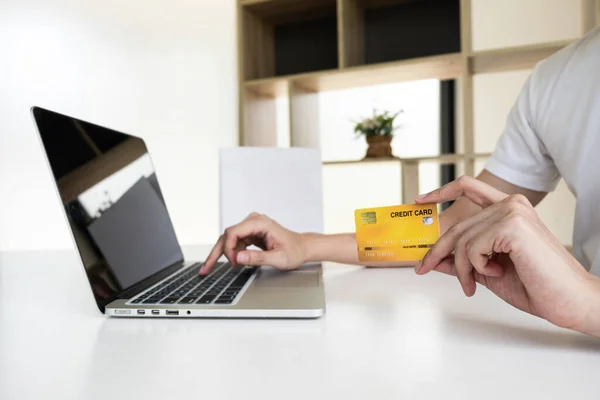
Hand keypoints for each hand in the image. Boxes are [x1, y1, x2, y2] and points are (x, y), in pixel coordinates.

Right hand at [200, 213, 307, 274]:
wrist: (302, 248)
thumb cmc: (294, 250)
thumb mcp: (278, 258)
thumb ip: (257, 258)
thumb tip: (238, 258)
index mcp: (260, 223)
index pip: (234, 232)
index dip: (229, 248)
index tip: (232, 262)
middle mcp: (253, 221)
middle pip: (227, 235)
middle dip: (216, 253)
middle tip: (205, 269)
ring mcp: (250, 226)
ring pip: (228, 239)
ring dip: (223, 254)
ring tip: (217, 268)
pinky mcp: (250, 233)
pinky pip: (235, 242)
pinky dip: (231, 253)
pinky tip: (233, 262)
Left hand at [414, 176, 596, 332]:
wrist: (568, 301)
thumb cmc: (536, 285)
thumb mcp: (487, 270)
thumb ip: (462, 259)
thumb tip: (434, 258)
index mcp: (508, 209)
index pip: (468, 188)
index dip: (440, 191)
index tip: (420, 200)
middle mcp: (510, 204)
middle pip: (457, 225)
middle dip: (436, 251)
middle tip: (424, 269)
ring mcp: (512, 212)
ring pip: (461, 239)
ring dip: (461, 268)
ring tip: (473, 284)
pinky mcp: (512, 225)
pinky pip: (472, 247)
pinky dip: (476, 267)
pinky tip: (496, 273)